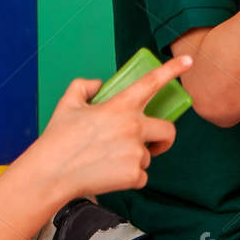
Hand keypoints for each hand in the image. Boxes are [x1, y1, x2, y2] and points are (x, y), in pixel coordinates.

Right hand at [27, 56, 192, 197]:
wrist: (50, 174)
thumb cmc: (57, 140)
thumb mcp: (67, 104)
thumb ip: (84, 87)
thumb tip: (99, 85)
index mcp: (120, 106)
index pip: (152, 82)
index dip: (172, 69)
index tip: (189, 61)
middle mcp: (133, 127)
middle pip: (168, 131)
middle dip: (163, 138)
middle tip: (152, 143)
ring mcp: (135, 152)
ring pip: (148, 156)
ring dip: (135, 159)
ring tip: (108, 161)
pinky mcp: (133, 175)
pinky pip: (141, 176)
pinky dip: (129, 178)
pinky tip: (108, 175)